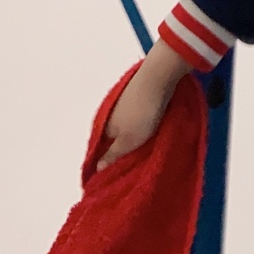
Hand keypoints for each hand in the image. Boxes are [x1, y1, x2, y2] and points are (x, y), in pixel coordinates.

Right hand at [97, 40, 191, 167]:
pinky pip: (135, 117)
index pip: (102, 149)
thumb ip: (113, 155)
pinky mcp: (137, 97)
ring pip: (124, 126)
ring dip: (130, 136)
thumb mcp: (128, 141)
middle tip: (130, 164)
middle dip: (119, 149)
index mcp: (104, 127)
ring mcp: (123, 104)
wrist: (156, 79)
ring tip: (141, 149)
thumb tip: (97, 168)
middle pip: (113, 137)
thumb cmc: (142, 114)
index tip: (115, 174)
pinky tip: (148, 130)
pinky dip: (139, 125)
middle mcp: (110, 115)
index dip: (107, 161)